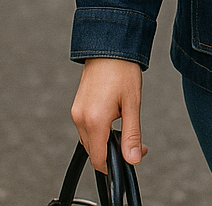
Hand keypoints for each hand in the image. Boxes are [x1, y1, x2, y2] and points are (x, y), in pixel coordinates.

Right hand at [71, 58, 147, 173]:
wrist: (109, 46)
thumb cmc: (122, 70)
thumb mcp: (132, 104)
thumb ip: (132, 135)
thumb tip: (134, 158)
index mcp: (94, 120)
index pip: (99, 159)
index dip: (114, 165)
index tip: (132, 157)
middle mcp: (80, 118)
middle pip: (94, 151)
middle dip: (113, 151)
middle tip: (135, 141)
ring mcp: (76, 112)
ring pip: (89, 140)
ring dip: (105, 140)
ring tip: (124, 122)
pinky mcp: (77, 106)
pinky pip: (86, 128)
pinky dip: (98, 129)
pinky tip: (112, 117)